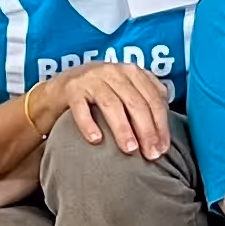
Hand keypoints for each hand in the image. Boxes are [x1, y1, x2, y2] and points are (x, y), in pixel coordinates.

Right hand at [42, 61, 173, 159]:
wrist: (60, 88)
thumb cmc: (100, 95)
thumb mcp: (125, 92)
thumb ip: (145, 102)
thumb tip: (164, 134)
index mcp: (132, 72)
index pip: (154, 99)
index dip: (161, 125)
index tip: (163, 148)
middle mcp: (113, 71)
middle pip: (136, 102)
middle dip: (147, 130)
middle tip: (151, 154)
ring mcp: (91, 78)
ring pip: (112, 104)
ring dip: (123, 129)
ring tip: (130, 149)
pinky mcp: (71, 88)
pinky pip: (81, 107)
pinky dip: (89, 124)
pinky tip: (96, 140)